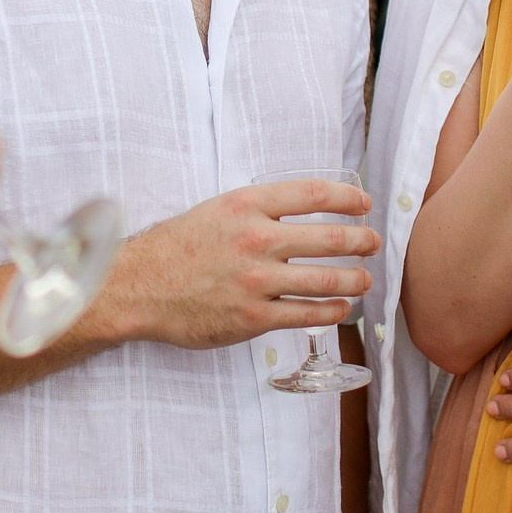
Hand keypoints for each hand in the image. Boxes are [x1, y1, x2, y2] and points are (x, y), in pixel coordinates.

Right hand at [101, 179, 379, 349]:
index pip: (314, 195)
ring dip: (355, 279)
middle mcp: (256, 239)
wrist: (139, 286)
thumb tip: (305, 211)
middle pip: (330, 238)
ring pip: (326, 280)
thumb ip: (259, 209)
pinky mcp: (253, 317)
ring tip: (364, 279)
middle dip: (361, 241)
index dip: (348, 199)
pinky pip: (307, 314)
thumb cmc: (178, 246)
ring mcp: (256, 281)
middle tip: (372, 243)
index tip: (364, 204)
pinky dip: (332, 311)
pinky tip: (340, 307)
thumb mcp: (218, 209)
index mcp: (247, 204)